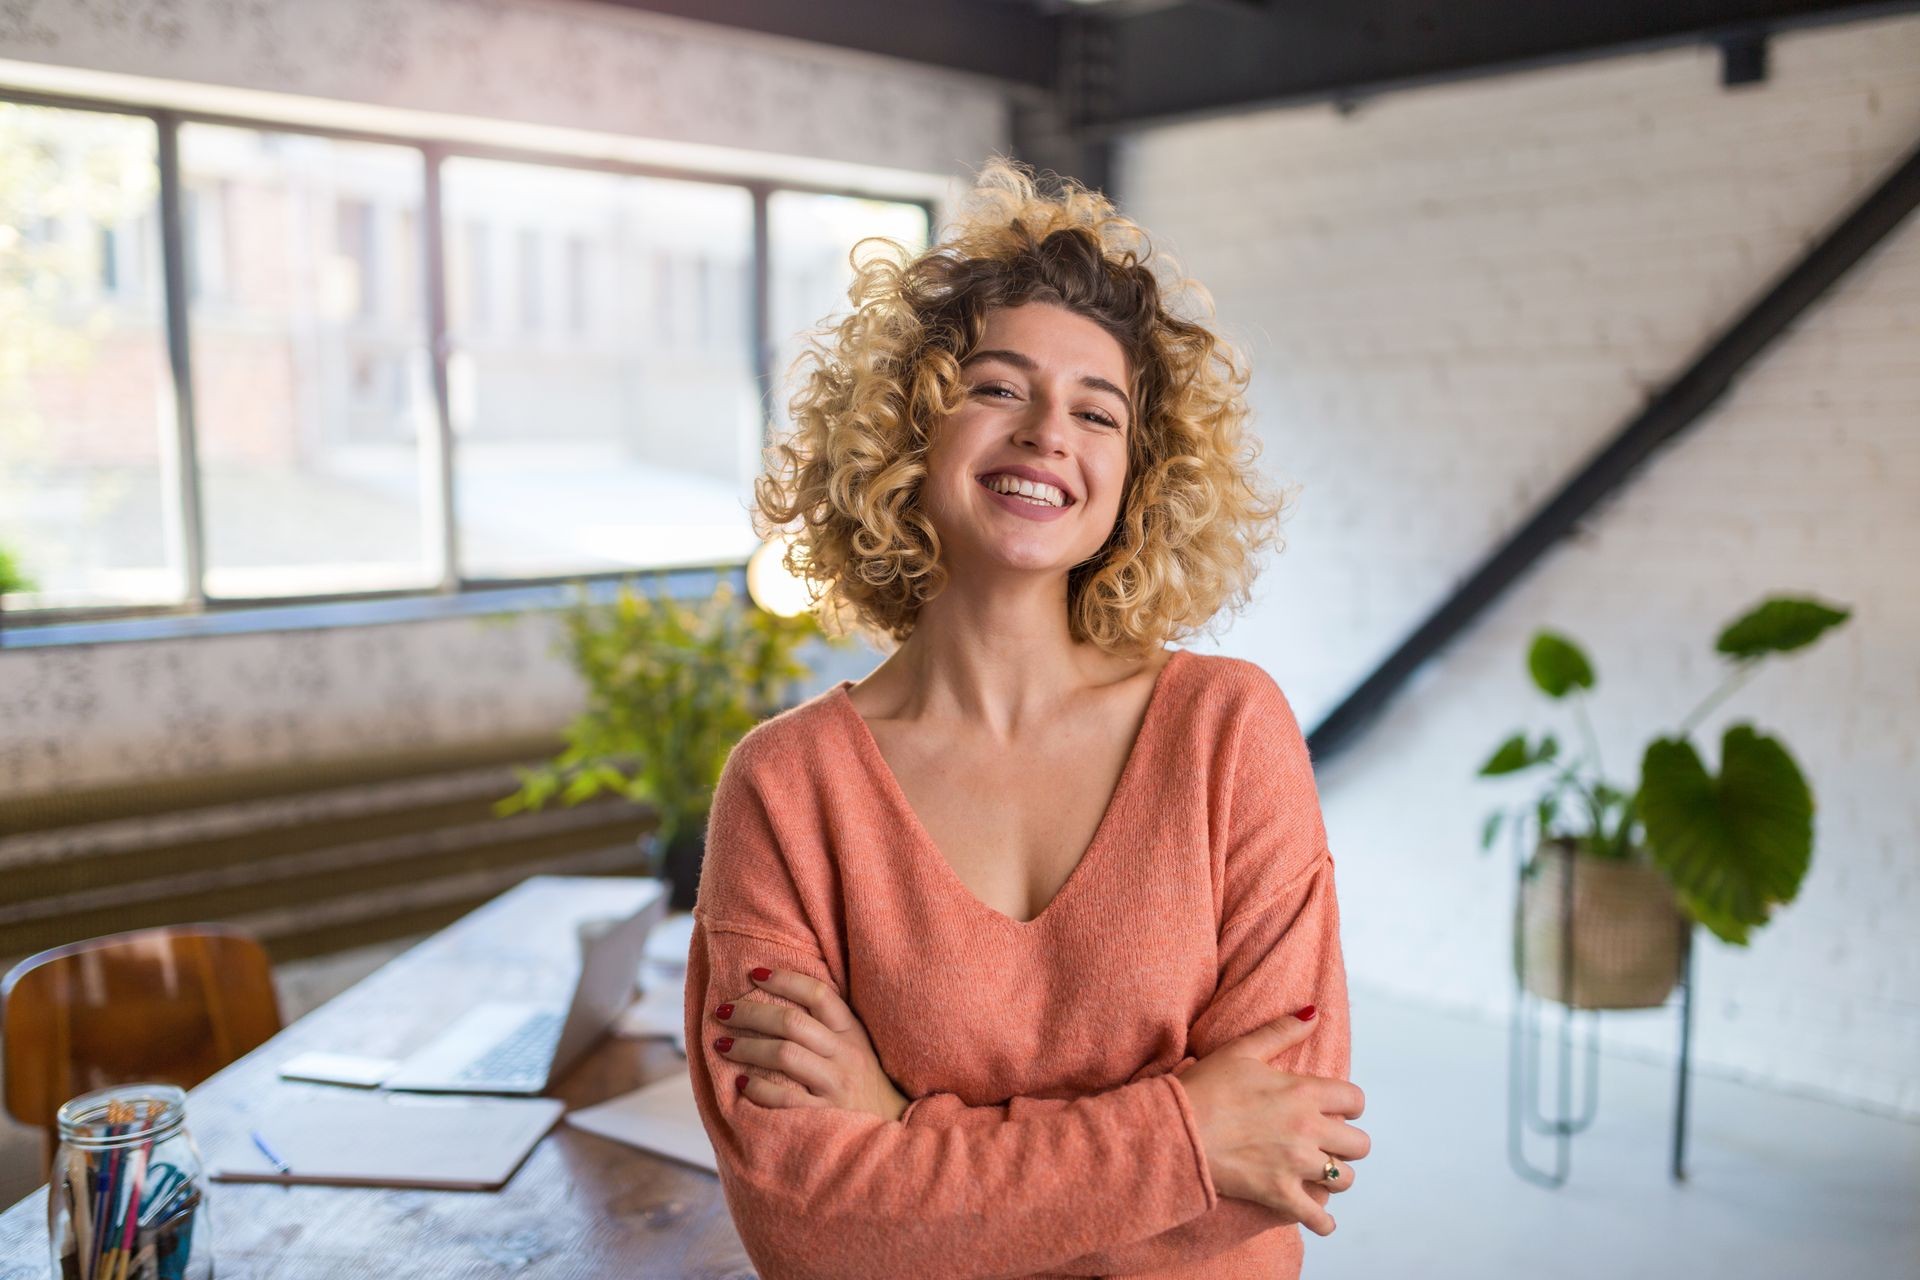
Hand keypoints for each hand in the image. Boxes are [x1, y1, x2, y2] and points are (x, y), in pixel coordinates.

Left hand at [710, 967, 910, 1121]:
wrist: (891, 1127)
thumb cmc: (862, 1081)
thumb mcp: (855, 1046)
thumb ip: (827, 1025)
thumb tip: (776, 997)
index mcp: (851, 1031)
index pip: (818, 994)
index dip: (785, 979)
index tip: (754, 974)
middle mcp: (846, 1054)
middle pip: (792, 1022)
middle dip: (751, 1013)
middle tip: (723, 1011)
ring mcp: (837, 1085)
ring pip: (785, 1055)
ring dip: (747, 1047)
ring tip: (722, 1045)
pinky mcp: (826, 1115)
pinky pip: (785, 1098)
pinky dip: (759, 1088)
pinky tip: (741, 1082)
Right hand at [1177, 1010, 1369, 1236]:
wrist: (1176, 1129)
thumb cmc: (1205, 1087)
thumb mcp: (1243, 1051)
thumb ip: (1282, 1031)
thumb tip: (1314, 1012)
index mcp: (1303, 1092)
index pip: (1355, 1100)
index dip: (1348, 1104)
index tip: (1336, 1108)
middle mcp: (1307, 1129)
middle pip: (1359, 1144)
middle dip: (1347, 1142)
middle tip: (1329, 1141)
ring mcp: (1295, 1165)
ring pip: (1343, 1179)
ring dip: (1335, 1176)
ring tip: (1319, 1172)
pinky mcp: (1279, 1194)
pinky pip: (1318, 1218)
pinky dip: (1323, 1222)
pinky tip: (1320, 1219)